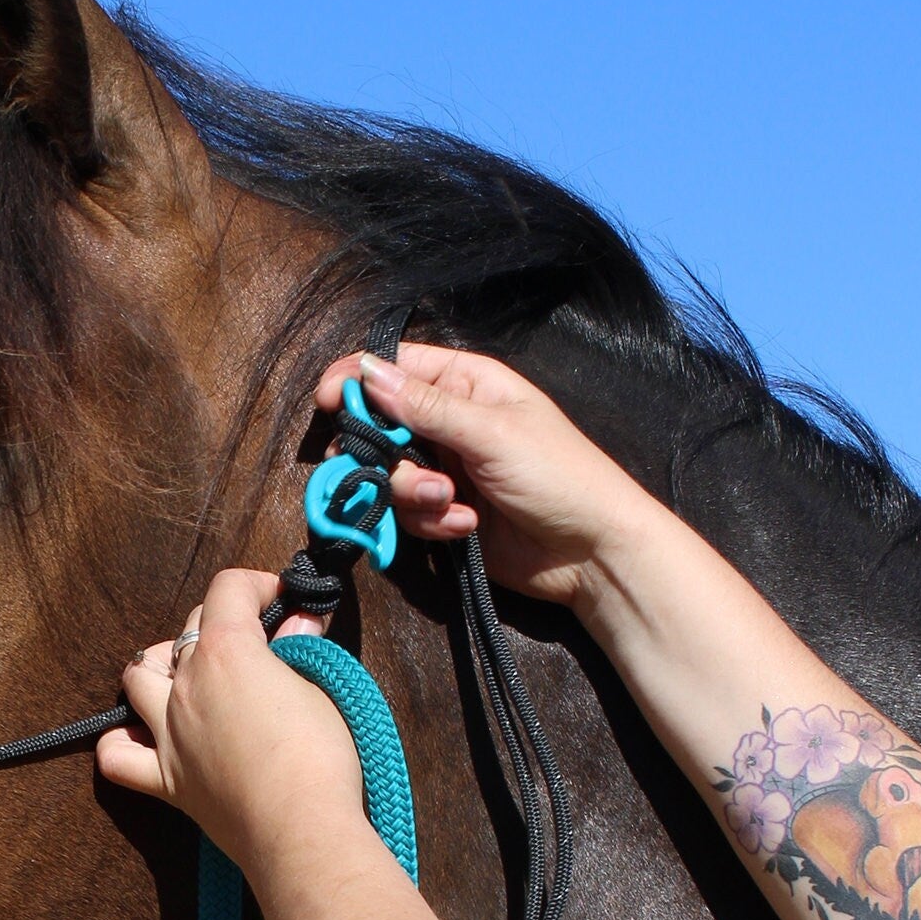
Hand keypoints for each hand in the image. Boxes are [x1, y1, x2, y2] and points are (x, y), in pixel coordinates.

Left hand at [96, 569, 367, 868]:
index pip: (227, 589)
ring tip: (189, 676)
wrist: (303, 831)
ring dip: (159, 667)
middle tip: (262, 643)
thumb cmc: (320, 758)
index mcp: (226, 653)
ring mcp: (168, 733)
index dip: (258, 585)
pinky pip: (118, 757)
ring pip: (137, 679)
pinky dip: (122, 741)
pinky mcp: (166, 781)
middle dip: (223, 622)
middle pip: (187, 630)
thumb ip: (301, 651)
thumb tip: (299, 622)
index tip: (283, 602)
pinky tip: (144, 737)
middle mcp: (186, 686)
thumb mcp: (322, 688)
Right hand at [315, 343, 660, 613]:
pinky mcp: (446, 511)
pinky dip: (431, 522)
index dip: (358, 381)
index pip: (396, 367)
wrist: (592, 551)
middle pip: (380, 425)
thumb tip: (368, 372)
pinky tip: (467, 527)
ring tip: (449, 503)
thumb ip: (425, 406)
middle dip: (381, 453)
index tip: (328, 402)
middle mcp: (451, 422)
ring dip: (411, 494)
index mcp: (468, 384)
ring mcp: (446, 468)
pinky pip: (409, 513)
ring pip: (389, 474)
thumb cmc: (559, 475)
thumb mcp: (490, 432)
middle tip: (384, 471)